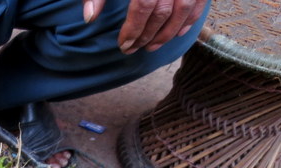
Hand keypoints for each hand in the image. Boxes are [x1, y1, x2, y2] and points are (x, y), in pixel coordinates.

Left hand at [83, 0, 206, 53]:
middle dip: (148, 35)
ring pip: (184, 7)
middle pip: (164, 10)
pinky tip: (178, 33)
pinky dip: (191, 18)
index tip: (123, 45)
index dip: (133, 29)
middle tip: (134, 49)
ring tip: (152, 46)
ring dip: (169, 32)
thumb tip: (90, 18)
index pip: (143, 5)